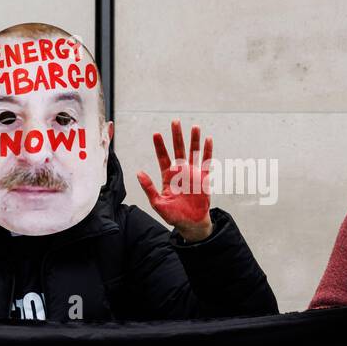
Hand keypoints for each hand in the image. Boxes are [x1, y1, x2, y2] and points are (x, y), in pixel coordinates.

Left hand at [137, 119, 213, 241]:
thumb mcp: (157, 202)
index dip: (160, 146)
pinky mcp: (204, 178)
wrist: (190, 224)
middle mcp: (180, 172)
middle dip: (176, 136)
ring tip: (194, 126)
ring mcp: (193, 174)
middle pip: (178, 150)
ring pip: (193, 152)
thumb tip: (139, 173)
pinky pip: (207, 162)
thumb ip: (149, 187)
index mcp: (168, 177)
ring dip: (193, 140)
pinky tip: (208, 139)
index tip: (156, 134)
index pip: (163, 157)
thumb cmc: (173, 215)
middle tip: (175, 121)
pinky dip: (207, 151)